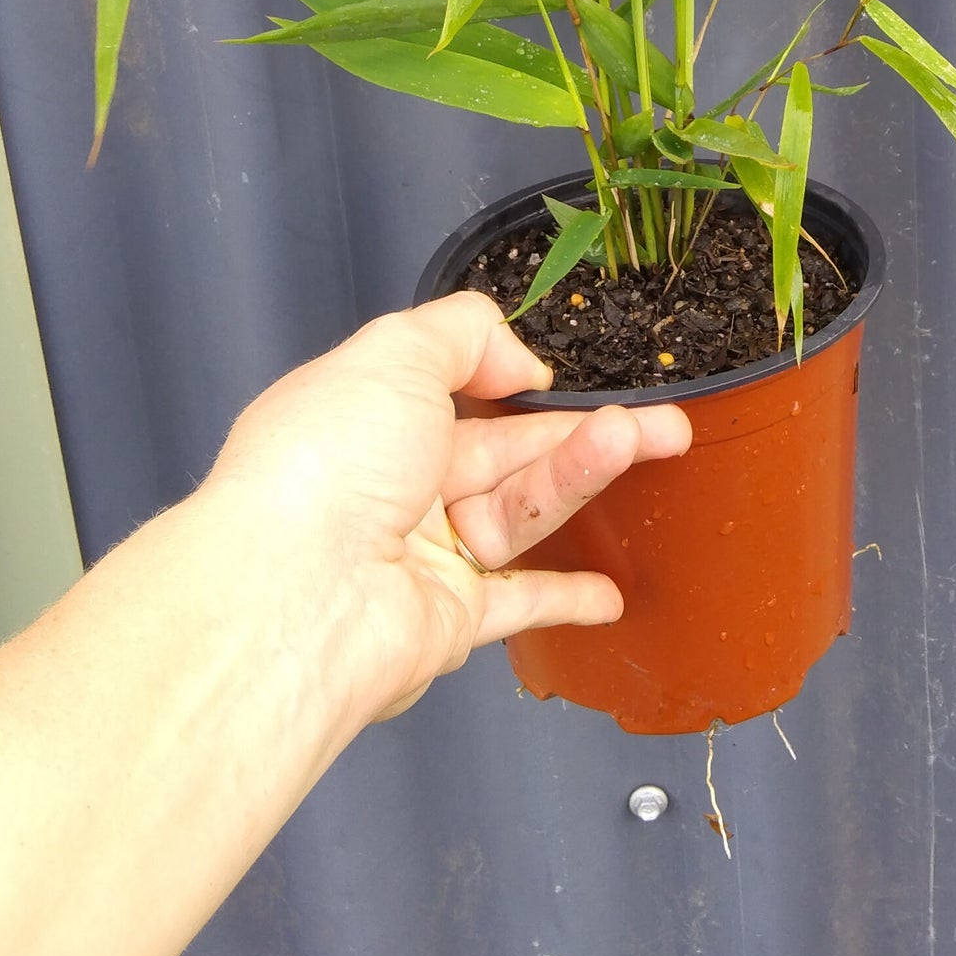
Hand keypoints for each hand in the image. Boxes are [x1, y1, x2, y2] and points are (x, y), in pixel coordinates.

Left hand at [203, 290, 692, 723]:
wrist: (294, 598)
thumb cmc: (328, 464)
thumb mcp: (393, 353)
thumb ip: (464, 334)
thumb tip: (519, 362)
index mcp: (368, 417)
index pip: (449, 390)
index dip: (507, 378)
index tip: (556, 373)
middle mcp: (392, 486)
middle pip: (506, 451)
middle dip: (585, 432)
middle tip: (661, 421)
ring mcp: (422, 557)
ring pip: (522, 510)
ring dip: (586, 478)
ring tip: (653, 444)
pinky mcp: (447, 621)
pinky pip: (516, 603)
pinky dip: (565, 597)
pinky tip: (610, 592)